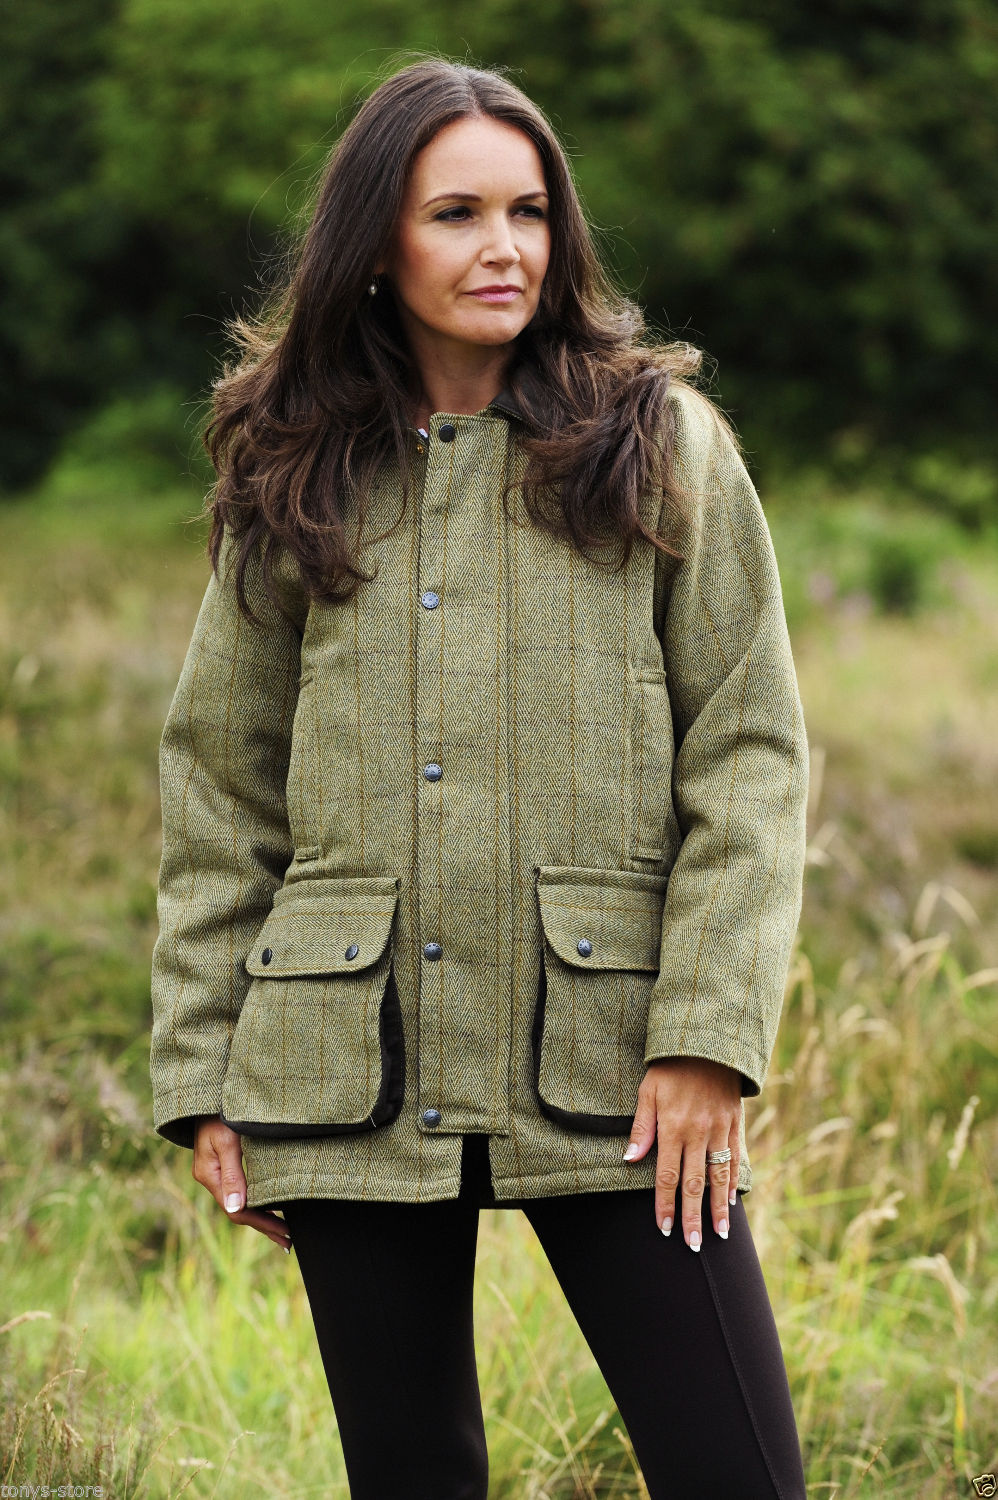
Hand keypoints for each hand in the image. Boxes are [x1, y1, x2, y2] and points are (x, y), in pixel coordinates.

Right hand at [192, 1116, 292, 1252]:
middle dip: (264, 1226)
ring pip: (240, 1202)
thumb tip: (236, 1209)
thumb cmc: (220, 1112)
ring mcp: (216, 1170)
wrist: (207, 1092)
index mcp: (210, 1175)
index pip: (237, 1211)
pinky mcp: (223, 1162)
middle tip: (288, 1242)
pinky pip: (241, 1189)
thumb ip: (232, 1174)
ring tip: (283, 1230)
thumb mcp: (227, 1140)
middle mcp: (212, 1177)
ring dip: (261, 1216)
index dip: (262, 1224)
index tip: (285, 1233)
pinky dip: (256, 1200)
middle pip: (239, 1211)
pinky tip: (270, 1203)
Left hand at [623, 1058, 741, 1248]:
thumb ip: (641, 1128)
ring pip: (718, 1176)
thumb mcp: (647, 1092)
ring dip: (718, 1209)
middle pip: (694, 1184)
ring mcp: (719, 1129)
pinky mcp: (734, 1123)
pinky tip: (731, 1201)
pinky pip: (734, 1157)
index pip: (668, 1176)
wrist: (707, 1043)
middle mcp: (697, 1133)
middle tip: (692, 1245)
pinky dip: (733, 1181)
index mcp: (672, 1127)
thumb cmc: (670, 1068)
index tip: (665, 1228)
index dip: (666, 1204)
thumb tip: (629, 1160)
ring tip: (719, 1234)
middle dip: (693, 1218)